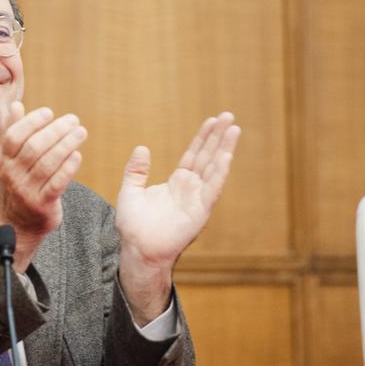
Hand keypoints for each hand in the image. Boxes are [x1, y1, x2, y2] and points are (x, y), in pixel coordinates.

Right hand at [0, 102, 87, 271]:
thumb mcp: (10, 161)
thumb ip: (13, 132)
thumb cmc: (18, 185)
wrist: (17, 226)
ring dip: (66, 145)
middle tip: (73, 120)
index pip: (14, 136)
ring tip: (81, 132)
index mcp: (3, 161)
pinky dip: (68, 168)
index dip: (32, 122)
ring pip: (47, 164)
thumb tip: (16, 105)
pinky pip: (56, 184)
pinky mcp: (42, 205)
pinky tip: (77, 155)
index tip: (49, 112)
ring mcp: (26, 191)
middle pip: (34, 147)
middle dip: (56, 130)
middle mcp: (12, 175)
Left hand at [115, 112, 239, 323]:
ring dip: (224, 148)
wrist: (137, 249)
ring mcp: (197, 199)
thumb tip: (142, 148)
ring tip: (234, 129)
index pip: (194, 154)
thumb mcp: (130, 191)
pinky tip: (226, 155)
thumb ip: (136, 171)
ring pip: (214, 168)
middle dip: (218, 136)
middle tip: (229, 116)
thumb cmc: (134, 226)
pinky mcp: (200, 211)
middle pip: (208, 156)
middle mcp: (191, 188)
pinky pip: (212, 188)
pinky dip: (219, 172)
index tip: (213, 120)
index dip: (203, 137)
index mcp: (177, 182)